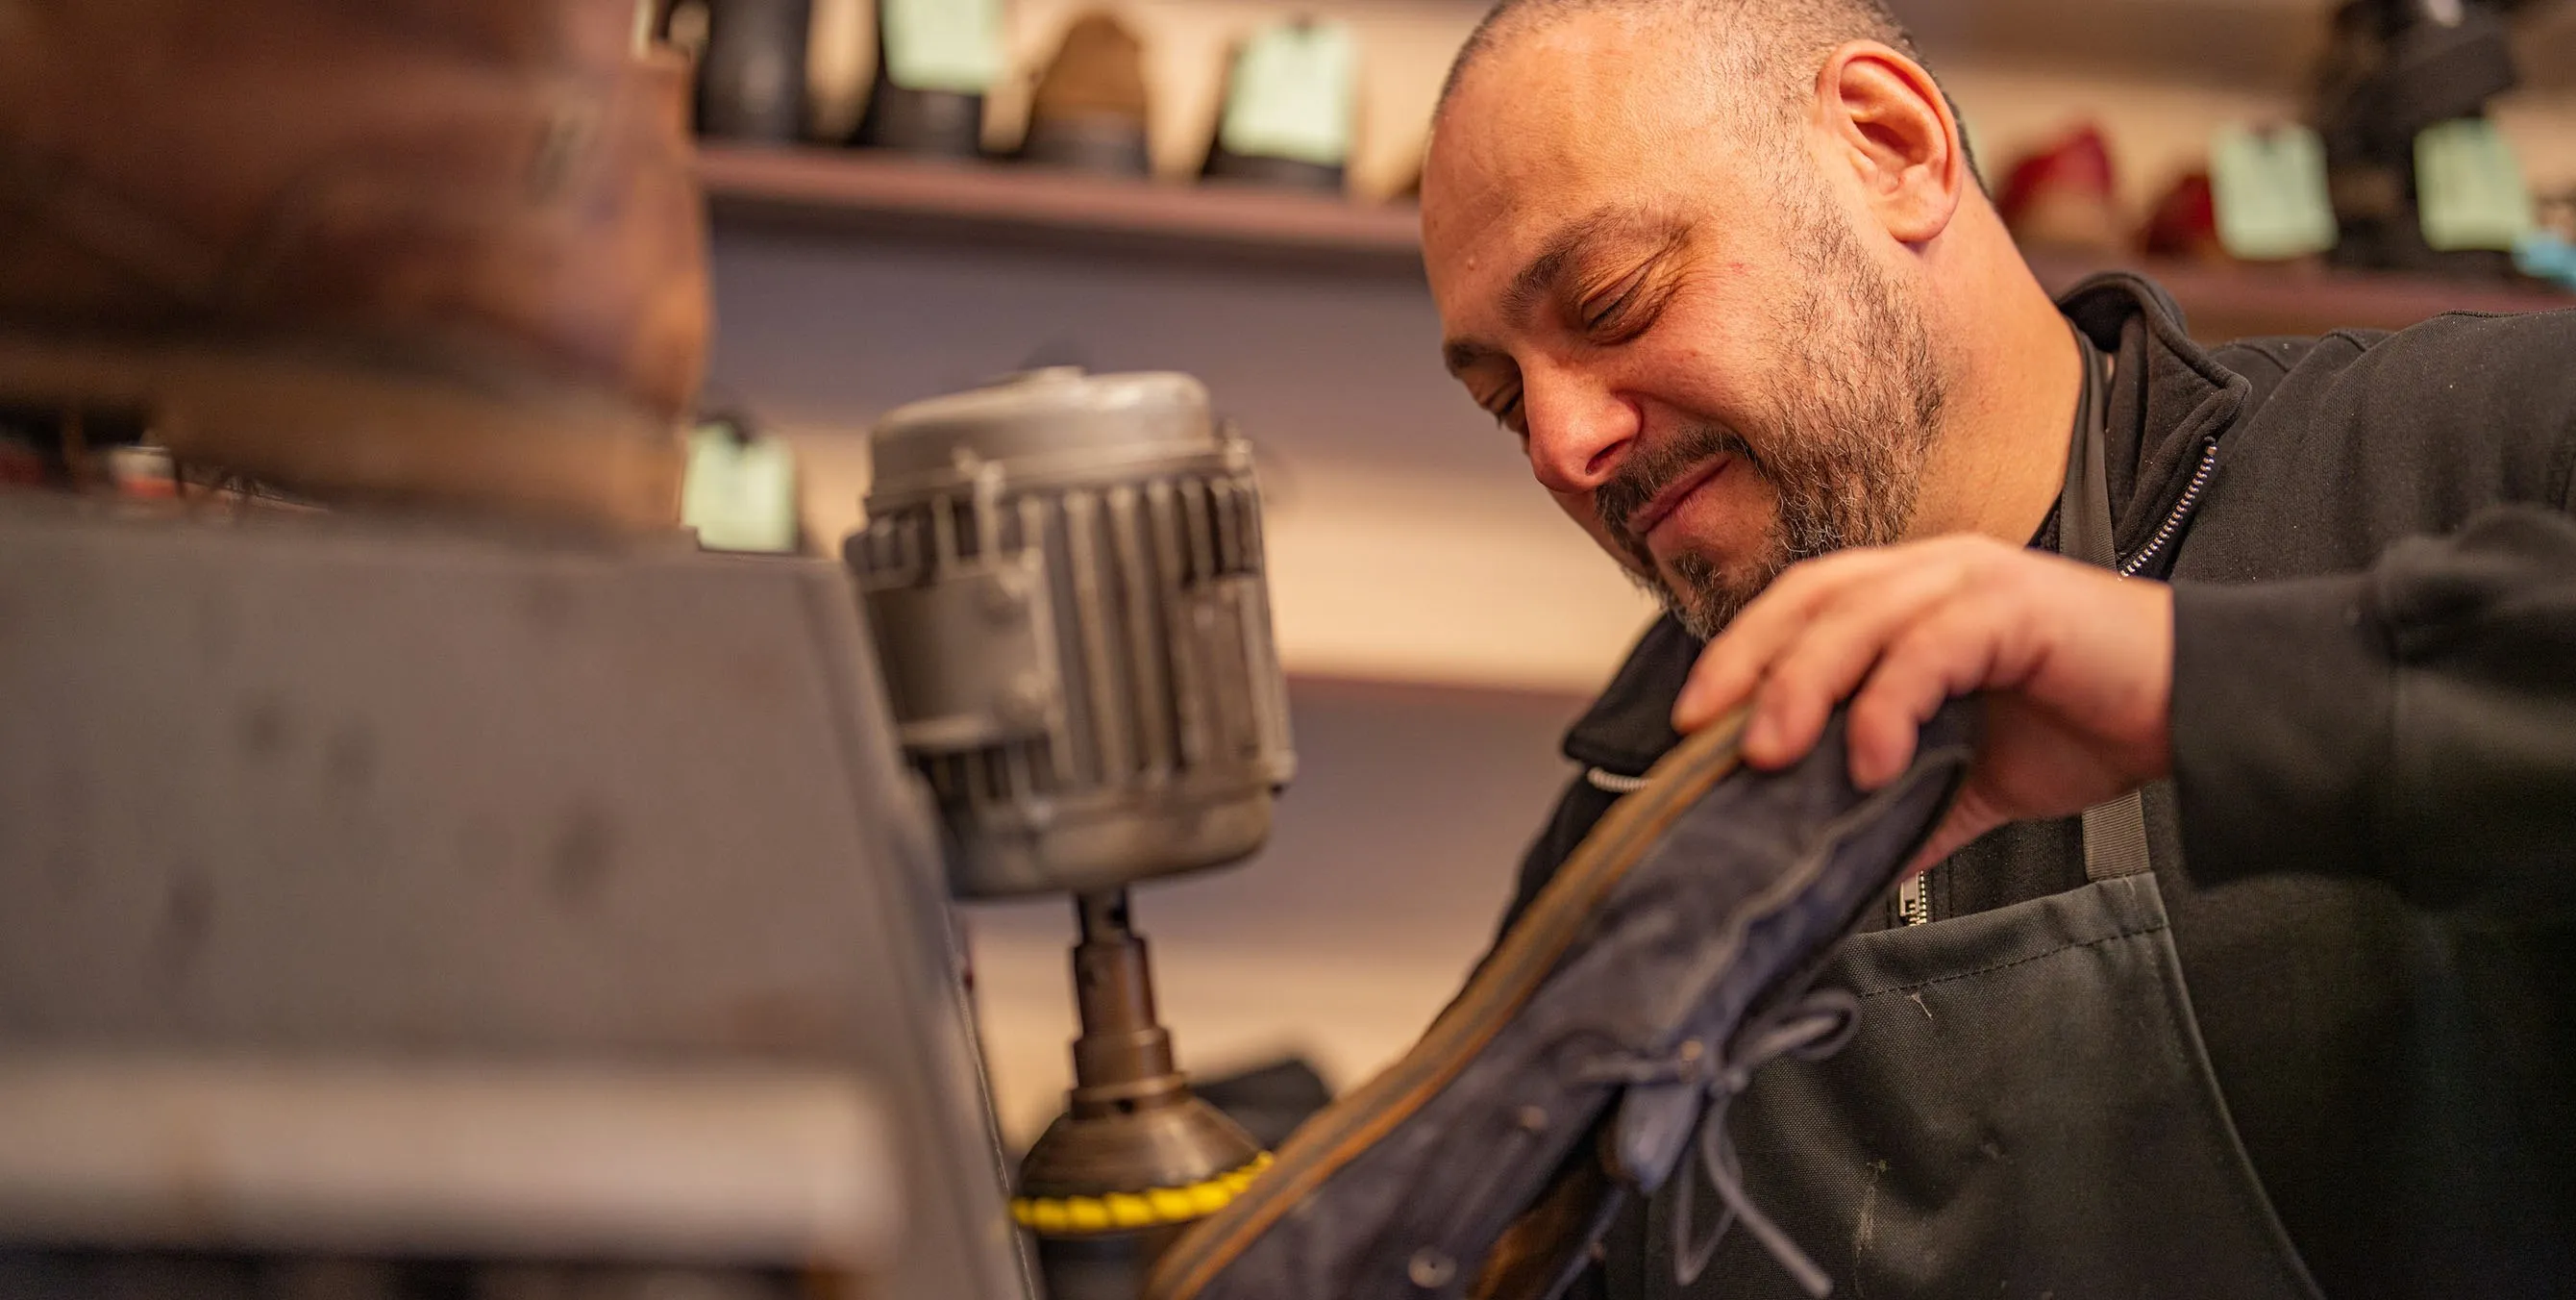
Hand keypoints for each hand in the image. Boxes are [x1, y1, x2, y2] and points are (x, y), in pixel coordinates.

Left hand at [1671, 535, 2174, 869]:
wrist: (2201, 711)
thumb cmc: (2095, 726)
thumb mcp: (1978, 778)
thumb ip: (1911, 807)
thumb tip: (1847, 864)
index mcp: (1917, 597)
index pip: (1801, 607)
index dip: (1740, 656)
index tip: (1693, 726)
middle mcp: (1937, 574)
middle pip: (1811, 598)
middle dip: (1747, 664)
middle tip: (1709, 738)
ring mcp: (1976, 581)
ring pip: (1858, 614)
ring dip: (1804, 684)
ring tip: (1773, 755)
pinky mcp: (2017, 606)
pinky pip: (1930, 646)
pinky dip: (1889, 701)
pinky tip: (1872, 760)